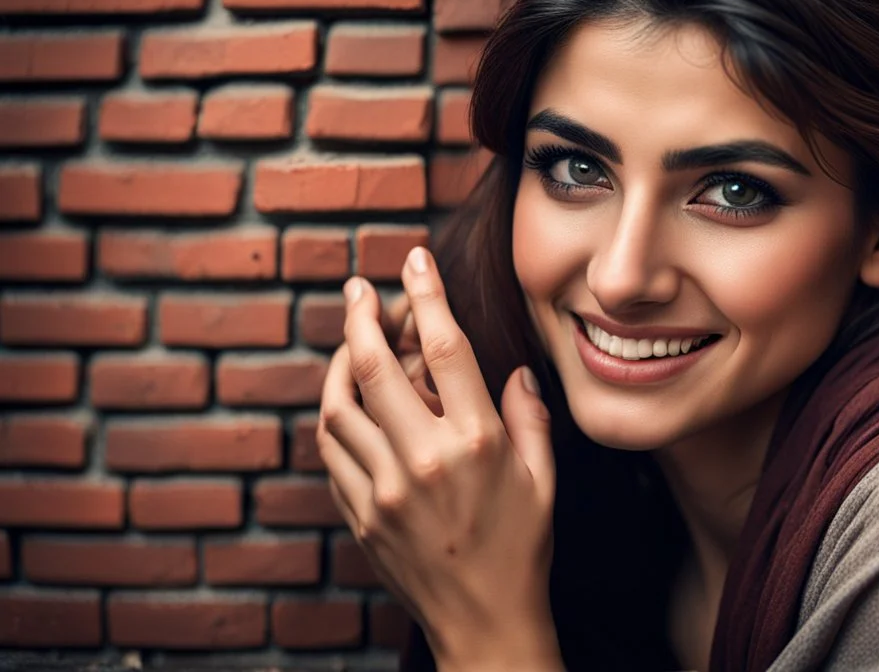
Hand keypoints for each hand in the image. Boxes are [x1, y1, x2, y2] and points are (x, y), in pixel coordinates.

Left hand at [316, 246, 561, 670]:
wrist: (484, 622)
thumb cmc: (523, 549)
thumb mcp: (543, 480)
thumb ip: (530, 418)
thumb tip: (516, 372)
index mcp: (477, 443)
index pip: (446, 348)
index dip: (427, 295)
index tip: (414, 259)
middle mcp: (423, 459)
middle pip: (375, 367)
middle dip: (361, 317)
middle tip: (358, 289)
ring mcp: (383, 489)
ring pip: (338, 407)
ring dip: (338, 366)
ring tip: (350, 343)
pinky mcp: (359, 514)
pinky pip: (332, 451)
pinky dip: (334, 416)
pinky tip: (347, 401)